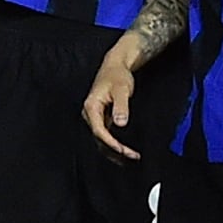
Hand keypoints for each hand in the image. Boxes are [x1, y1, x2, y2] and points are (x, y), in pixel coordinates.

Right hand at [82, 24, 158, 157]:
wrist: (115, 66)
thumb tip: (120, 123)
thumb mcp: (122, 90)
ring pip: (102, 139)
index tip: (123, 150)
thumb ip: (121, 107)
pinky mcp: (101, 117)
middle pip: (99, 138)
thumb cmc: (117, 75)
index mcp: (91, 107)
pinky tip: (126, 148)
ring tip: (131, 156)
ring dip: (115, 149)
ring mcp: (95, 116)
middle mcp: (90, 114)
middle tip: (132, 156)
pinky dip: (115, 142)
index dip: (111, 143)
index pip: (99, 131)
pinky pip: (106, 134)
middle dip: (115, 150)